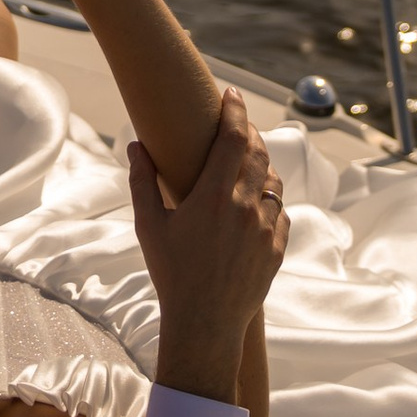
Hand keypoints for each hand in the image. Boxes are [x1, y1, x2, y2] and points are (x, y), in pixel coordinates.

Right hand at [131, 89, 287, 402]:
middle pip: (258, 153)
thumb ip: (142, 180)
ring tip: (248, 159)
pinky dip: (269, 199)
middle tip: (238, 123)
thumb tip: (136, 144)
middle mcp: (246, 206)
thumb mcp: (149, 225)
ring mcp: (266, 228)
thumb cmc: (171, 273)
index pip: (233, 136)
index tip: (231, 93)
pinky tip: (256, 201)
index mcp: (215, 194)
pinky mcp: (277, 249)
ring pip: (272, 182)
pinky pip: (280, 212)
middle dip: (249, 131)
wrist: (205, 323)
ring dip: (262, 164)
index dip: (234, 109)